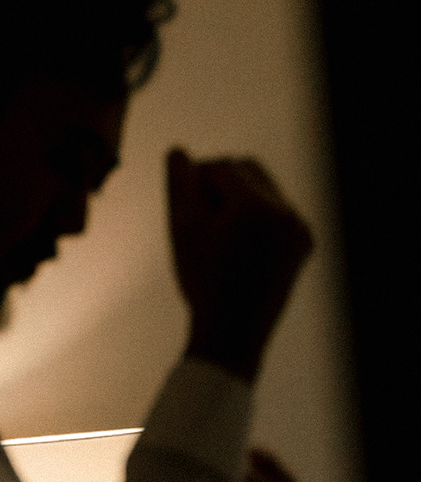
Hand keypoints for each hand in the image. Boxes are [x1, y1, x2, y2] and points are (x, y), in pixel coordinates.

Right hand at [167, 149, 313, 381]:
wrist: (234, 330)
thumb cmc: (203, 279)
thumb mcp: (181, 228)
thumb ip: (179, 184)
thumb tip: (178, 151)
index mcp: (255, 206)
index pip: (221, 166)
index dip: (196, 180)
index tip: (184, 208)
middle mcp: (286, 211)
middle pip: (248, 168)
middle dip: (222, 182)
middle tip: (200, 214)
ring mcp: (300, 227)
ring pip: (265, 187)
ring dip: (239, 196)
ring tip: (219, 230)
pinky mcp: (304, 242)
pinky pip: (278, 210)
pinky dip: (257, 215)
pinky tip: (238, 242)